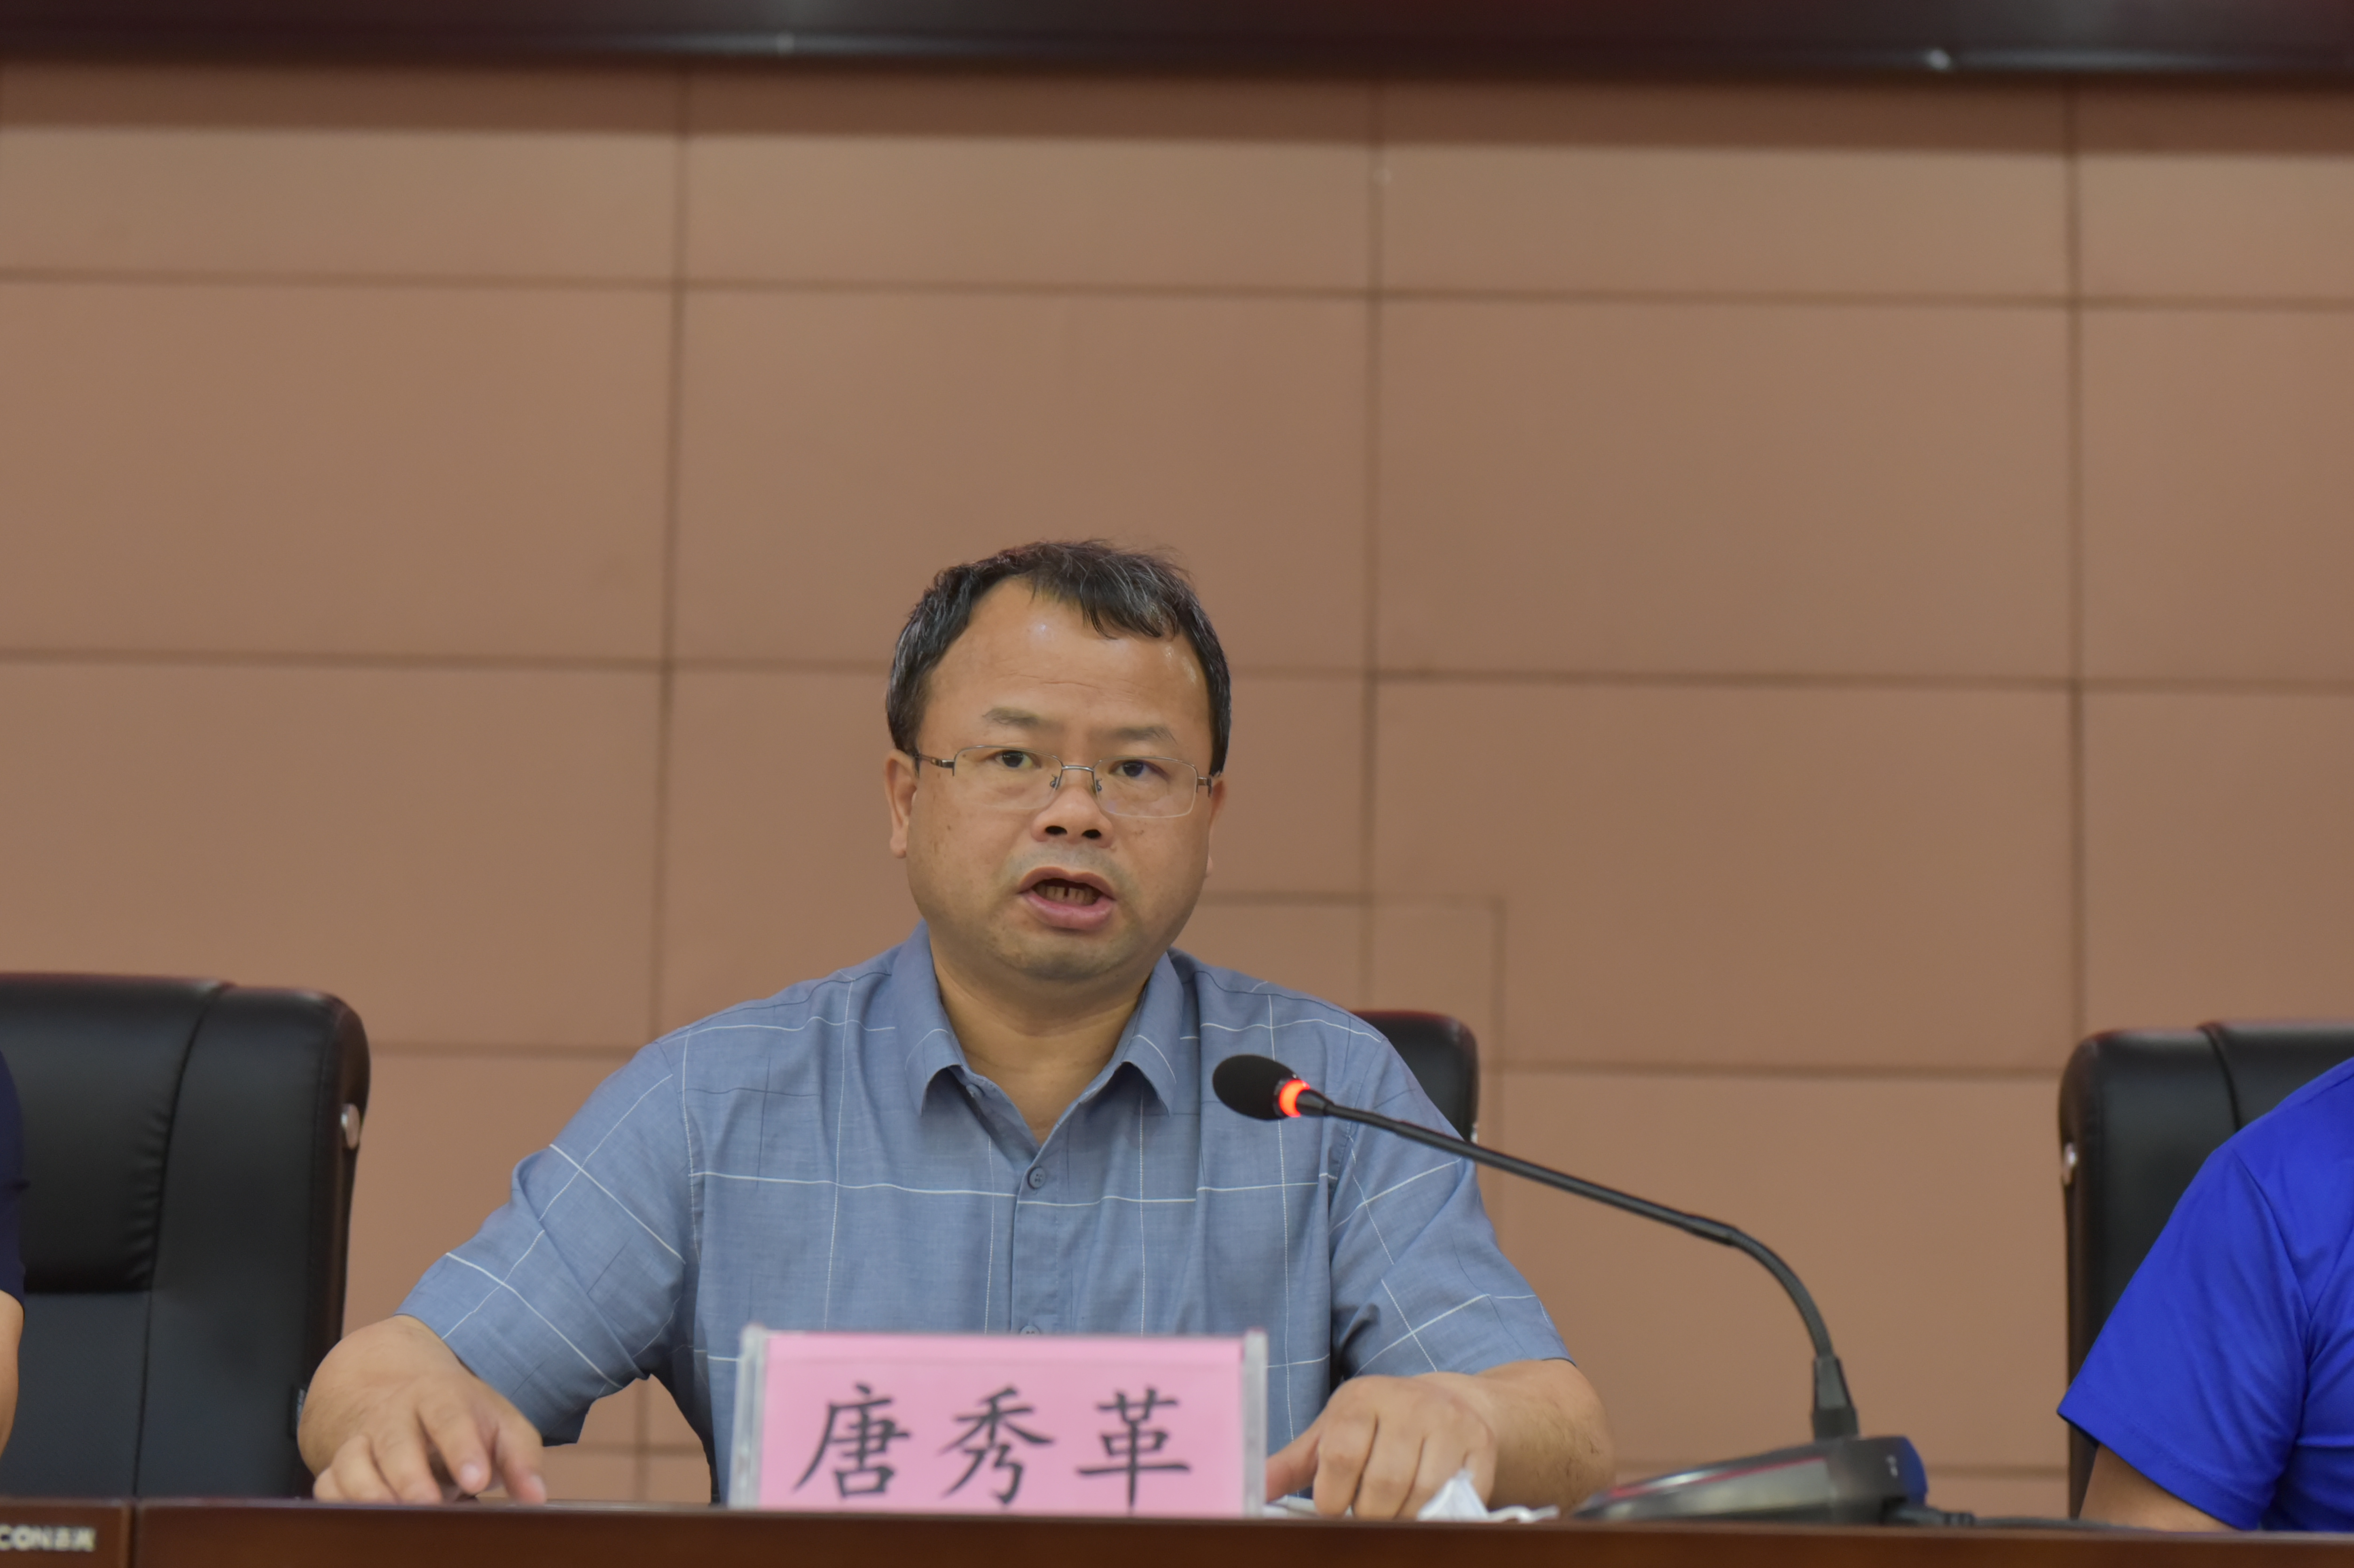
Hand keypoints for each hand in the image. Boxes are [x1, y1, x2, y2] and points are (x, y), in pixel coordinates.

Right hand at [300, 1316, 547, 1504]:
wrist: (397, 1390)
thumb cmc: (459, 1416)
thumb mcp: (499, 1424)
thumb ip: (521, 1458)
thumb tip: (536, 1498)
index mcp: (441, 1396)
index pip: (450, 1416)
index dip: (462, 1447)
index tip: (477, 1479)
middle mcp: (394, 1415)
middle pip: (396, 1442)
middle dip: (411, 1476)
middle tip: (429, 1504)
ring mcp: (362, 1440)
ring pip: (353, 1464)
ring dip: (370, 1494)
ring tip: (396, 1518)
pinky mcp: (337, 1467)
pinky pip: (327, 1485)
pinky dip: (338, 1504)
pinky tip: (359, 1523)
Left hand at [1265, 1372, 1498, 1519]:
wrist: (1447, 1403)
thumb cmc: (1377, 1425)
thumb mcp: (1332, 1433)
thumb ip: (1293, 1464)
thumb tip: (1251, 1490)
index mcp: (1361, 1398)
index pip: (1341, 1455)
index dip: (1333, 1497)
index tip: (1333, 1510)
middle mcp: (1408, 1402)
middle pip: (1383, 1485)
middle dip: (1368, 1515)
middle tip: (1365, 1515)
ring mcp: (1449, 1421)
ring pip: (1420, 1497)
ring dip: (1402, 1520)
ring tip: (1392, 1513)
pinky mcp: (1480, 1445)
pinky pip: (1458, 1500)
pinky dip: (1438, 1516)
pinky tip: (1424, 1509)